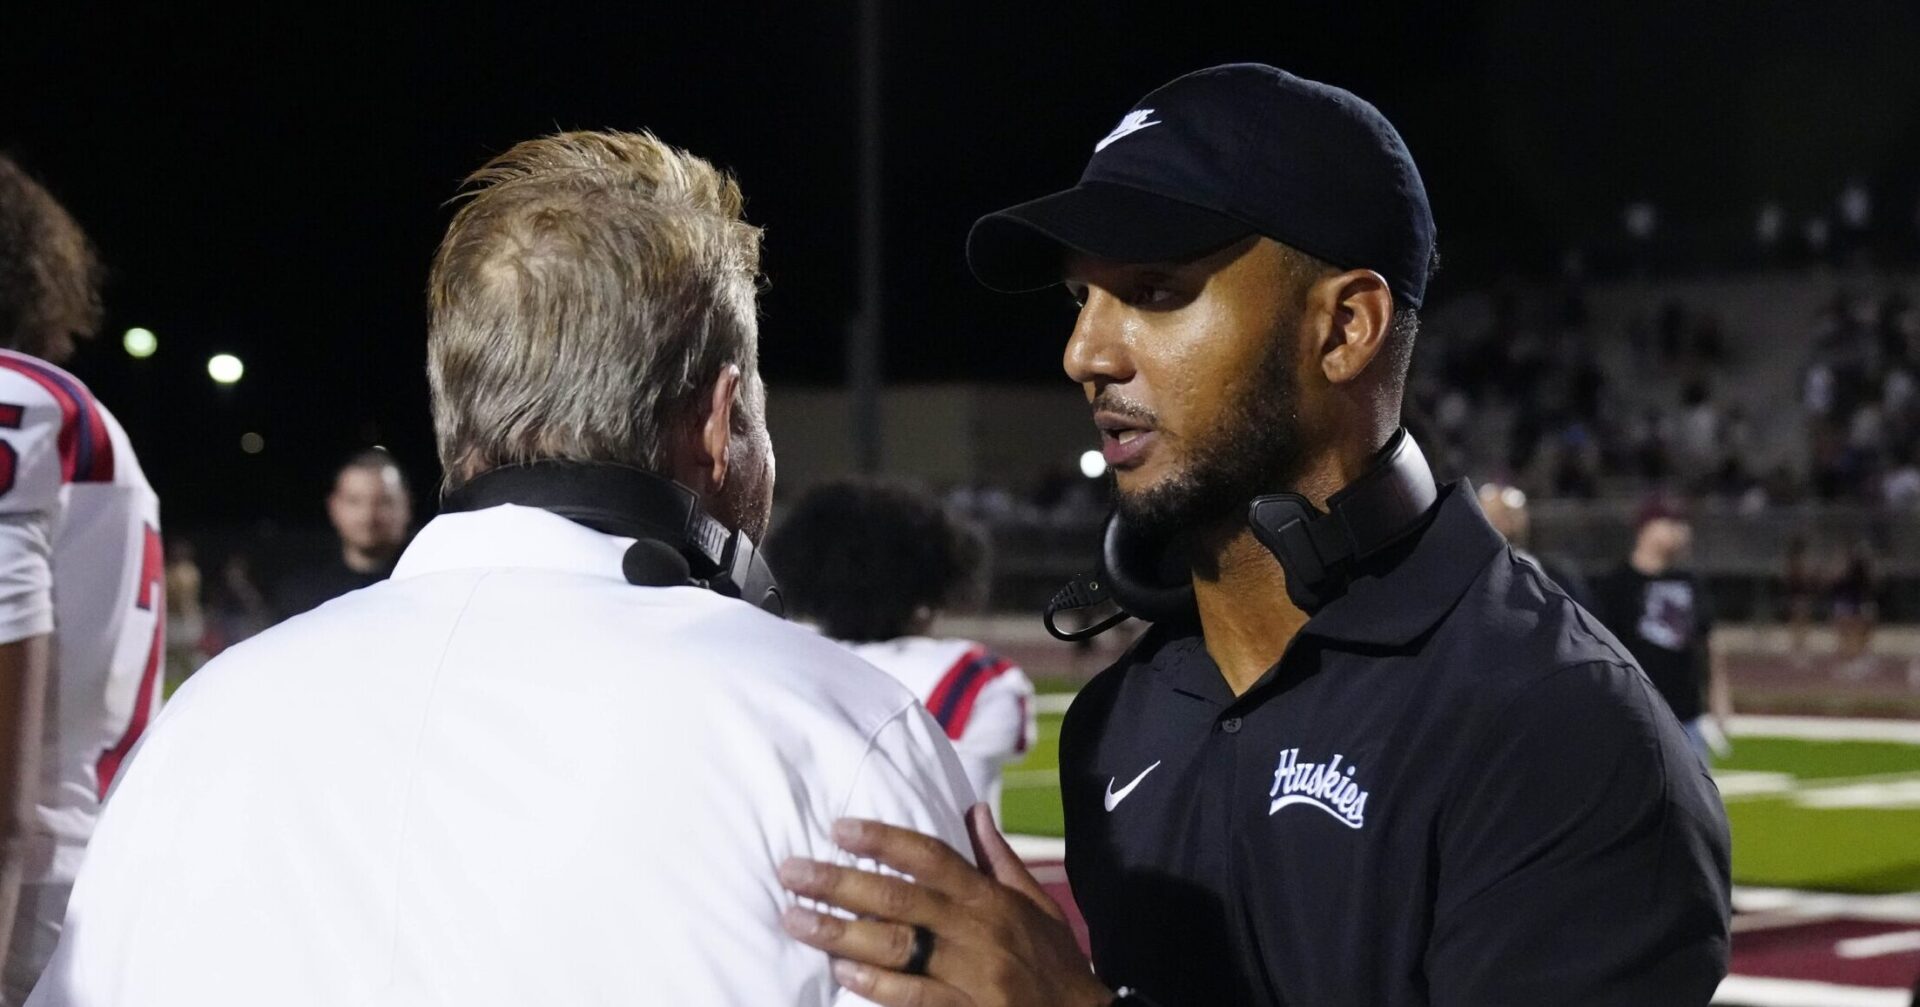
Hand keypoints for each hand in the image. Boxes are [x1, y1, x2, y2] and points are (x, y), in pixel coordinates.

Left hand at [779, 803, 1110, 1006]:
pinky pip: (913, 997)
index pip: (930, 857)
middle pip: (899, 899)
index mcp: (991, 899)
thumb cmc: (1056, 964)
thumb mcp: (1037, 905)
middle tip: (791, 872)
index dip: (883, 840)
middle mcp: (977, 931)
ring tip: (796, 920)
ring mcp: (970, 975)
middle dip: (840, 883)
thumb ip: (999, 860)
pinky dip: (875, 984)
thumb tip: (974, 809)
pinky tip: (841, 971)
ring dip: (841, 933)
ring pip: (897, 947)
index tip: (839, 828)